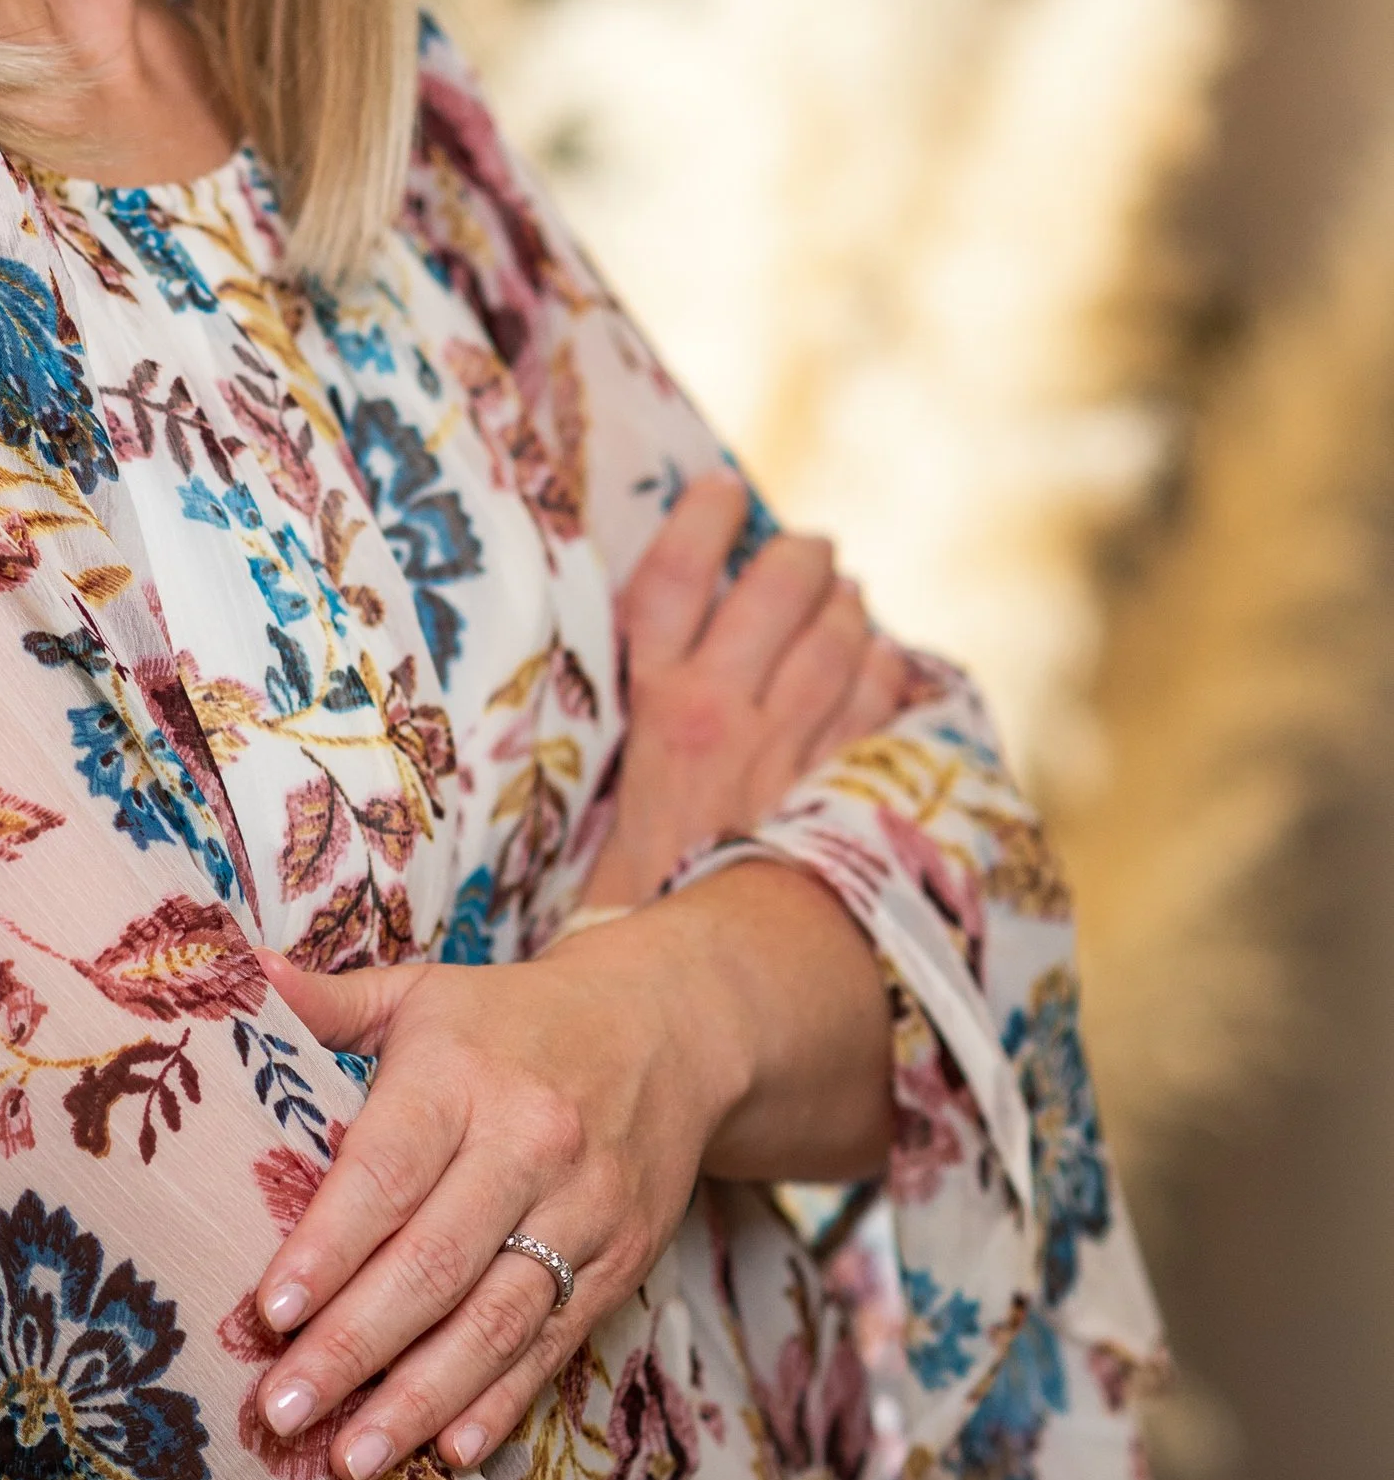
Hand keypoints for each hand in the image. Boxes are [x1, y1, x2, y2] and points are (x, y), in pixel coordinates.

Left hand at [245, 880, 893, 1479]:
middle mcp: (528, 1145)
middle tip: (283, 1409)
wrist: (673, 1028)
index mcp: (462, 1074)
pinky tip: (450, 1450)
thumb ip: (333, 1000)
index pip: (387, 1172)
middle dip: (353, 1345)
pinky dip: (503, 1403)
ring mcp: (583, 1210)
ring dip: (420, 1398)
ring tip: (350, 1457)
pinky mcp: (622, 1260)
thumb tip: (240, 976)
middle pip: (434, 1263)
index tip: (270, 1310)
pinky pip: (554, 1343)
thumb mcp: (427, 991)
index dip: (328, 1247)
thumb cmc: (516, 1019)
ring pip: (495, 1320)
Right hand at [581, 473, 911, 911]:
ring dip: (849, 607)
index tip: (719, 491)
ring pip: (837, 642)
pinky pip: (876, 708)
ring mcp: (788, 751)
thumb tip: (638, 704)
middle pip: (774, 595)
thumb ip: (619, 755)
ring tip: (850, 592)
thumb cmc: (623, 906)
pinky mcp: (836, 792)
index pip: (672, 583)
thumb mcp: (594, 814)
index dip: (699, 524)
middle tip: (810, 548)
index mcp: (652, 712)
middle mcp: (723, 714)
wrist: (684, 988)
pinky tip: (886, 659)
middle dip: (799, 559)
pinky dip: (885, 673)